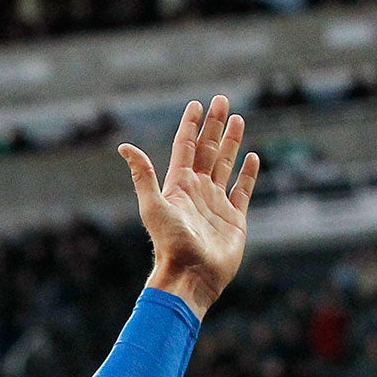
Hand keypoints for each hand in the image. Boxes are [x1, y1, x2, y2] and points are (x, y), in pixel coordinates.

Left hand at [118, 96, 259, 319]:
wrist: (190, 276)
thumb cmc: (170, 244)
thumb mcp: (154, 207)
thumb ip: (143, 175)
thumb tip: (124, 147)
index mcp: (179, 185)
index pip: (185, 147)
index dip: (191, 125)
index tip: (196, 104)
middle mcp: (198, 191)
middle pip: (207, 150)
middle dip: (214, 125)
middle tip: (222, 100)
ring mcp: (216, 203)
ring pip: (225, 165)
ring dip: (231, 143)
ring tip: (238, 120)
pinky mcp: (233, 219)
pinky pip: (242, 190)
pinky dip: (248, 174)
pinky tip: (252, 158)